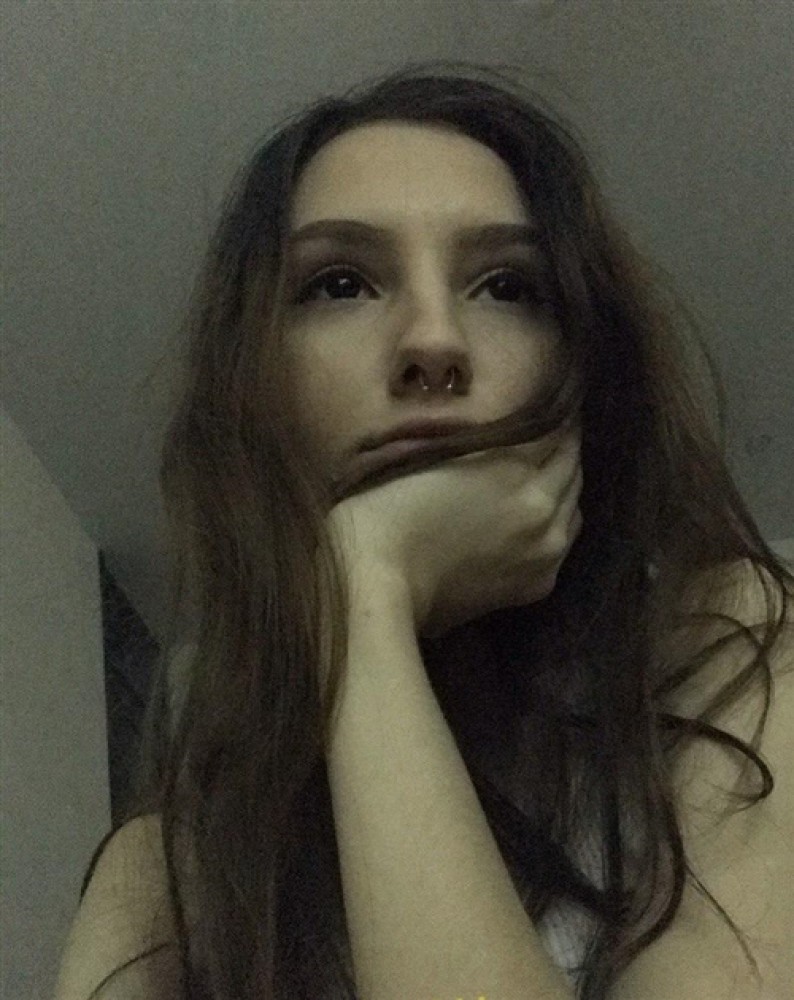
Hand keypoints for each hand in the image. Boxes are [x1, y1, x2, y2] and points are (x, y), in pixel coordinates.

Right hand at [327, 419, 583, 637]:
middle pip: (572, 464)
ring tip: (541, 469)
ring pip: (573, 504)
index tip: (548, 394)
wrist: (380, 585)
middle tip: (547, 427)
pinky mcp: (536, 585)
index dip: (552, 408)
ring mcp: (545, 553)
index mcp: (517, 471)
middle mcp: (544, 510)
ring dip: (562, 482)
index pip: (556, 428)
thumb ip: (478, 433)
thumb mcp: (433, 453)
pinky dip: (556, 520)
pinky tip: (534, 514)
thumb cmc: (388, 510)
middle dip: (562, 443)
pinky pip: (562, 540)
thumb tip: (507, 417)